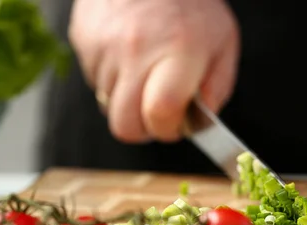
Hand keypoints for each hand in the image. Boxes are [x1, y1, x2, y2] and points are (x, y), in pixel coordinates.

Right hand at [69, 0, 239, 142]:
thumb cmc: (191, 4)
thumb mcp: (223, 43)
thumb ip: (215, 89)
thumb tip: (195, 124)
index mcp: (178, 53)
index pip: (159, 115)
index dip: (167, 130)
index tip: (176, 123)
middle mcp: (136, 51)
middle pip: (125, 125)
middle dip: (143, 128)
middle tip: (156, 112)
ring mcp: (104, 46)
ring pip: (108, 104)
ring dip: (127, 99)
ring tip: (144, 70)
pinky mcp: (83, 40)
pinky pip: (94, 80)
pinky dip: (112, 78)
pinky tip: (127, 55)